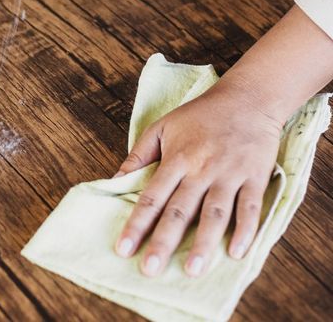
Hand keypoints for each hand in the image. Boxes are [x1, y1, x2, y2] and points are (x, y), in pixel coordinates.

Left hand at [114, 78, 281, 276]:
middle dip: (163, 241)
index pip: (152, 196)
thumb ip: (139, 155)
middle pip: (180, 210)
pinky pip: (250, 207)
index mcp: (177, 158)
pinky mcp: (255, 177)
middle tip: (150, 269)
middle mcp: (201, 169)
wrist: (246, 99)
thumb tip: (116, 180)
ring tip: (192, 270)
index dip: (136, 223)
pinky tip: (236, 253)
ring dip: (204, 243)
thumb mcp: (162, 126)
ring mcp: (229, 174)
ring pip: (215, 213)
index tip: (123, 248)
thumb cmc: (199, 115)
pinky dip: (245, 230)